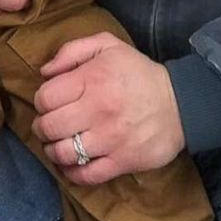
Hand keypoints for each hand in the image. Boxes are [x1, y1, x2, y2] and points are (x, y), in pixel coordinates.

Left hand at [32, 33, 185, 183]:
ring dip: (52, 150)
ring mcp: (109, 139)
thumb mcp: (108, 45)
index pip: (46, 97)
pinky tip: (71, 163)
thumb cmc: (137, 72)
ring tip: (56, 143)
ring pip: (63, 153)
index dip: (40, 100)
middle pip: (50, 127)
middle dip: (42, 126)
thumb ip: (72, 50)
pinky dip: (72, 173)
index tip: (48, 102)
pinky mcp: (122, 162)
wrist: (180, 102)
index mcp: (92, 79)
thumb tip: (44, 71)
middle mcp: (98, 110)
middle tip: (48, 124)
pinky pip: (86, 175)